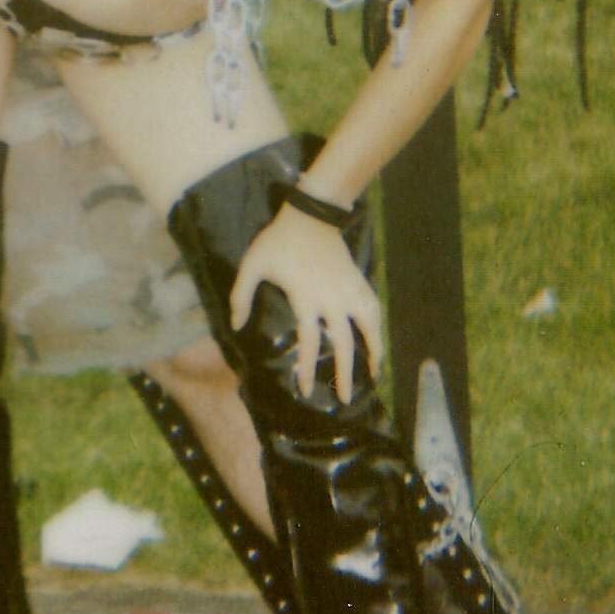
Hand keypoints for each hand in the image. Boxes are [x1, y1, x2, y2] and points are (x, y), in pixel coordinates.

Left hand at [229, 207, 382, 404]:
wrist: (310, 214)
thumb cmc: (278, 241)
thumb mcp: (252, 264)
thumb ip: (241, 296)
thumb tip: (236, 326)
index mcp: (305, 298)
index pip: (309, 341)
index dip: (307, 368)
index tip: (306, 390)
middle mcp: (331, 299)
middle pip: (344, 343)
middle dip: (344, 374)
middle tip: (345, 399)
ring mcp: (348, 290)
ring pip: (367, 328)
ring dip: (372, 352)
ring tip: (374, 375)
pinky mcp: (359, 281)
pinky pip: (374, 309)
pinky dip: (378, 327)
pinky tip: (377, 341)